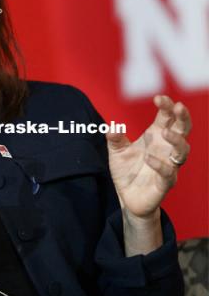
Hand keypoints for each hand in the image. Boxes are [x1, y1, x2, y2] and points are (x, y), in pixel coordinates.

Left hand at [106, 95, 190, 220]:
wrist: (127, 197)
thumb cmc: (126, 171)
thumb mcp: (116, 152)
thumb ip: (114, 139)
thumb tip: (112, 127)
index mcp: (155, 137)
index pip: (167, 118)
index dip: (167, 106)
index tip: (159, 97)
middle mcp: (166, 149)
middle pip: (183, 130)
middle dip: (183, 117)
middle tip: (178, 106)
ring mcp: (168, 166)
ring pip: (182, 151)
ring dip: (176, 140)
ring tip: (163, 132)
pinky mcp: (164, 183)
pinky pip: (168, 173)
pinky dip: (160, 165)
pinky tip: (149, 158)